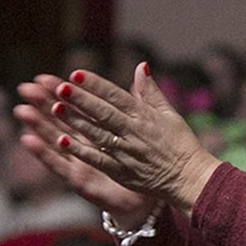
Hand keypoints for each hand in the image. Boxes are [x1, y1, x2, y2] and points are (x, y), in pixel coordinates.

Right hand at [15, 78, 156, 221]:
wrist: (147, 199)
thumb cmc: (142, 163)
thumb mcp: (139, 128)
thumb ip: (134, 102)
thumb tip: (140, 69)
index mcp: (95, 132)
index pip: (75, 107)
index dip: (59, 93)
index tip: (44, 77)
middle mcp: (83, 147)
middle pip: (59, 122)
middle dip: (42, 105)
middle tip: (25, 88)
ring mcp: (79, 164)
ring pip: (55, 142)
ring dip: (38, 127)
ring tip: (22, 111)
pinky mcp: (80, 182)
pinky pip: (61, 167)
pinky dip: (46, 155)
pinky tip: (29, 141)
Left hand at [21, 65, 219, 211]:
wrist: (190, 179)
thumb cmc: (181, 145)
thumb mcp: (169, 114)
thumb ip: (150, 92)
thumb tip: (141, 66)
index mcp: (144, 116)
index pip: (116, 96)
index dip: (95, 84)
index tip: (76, 74)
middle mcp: (134, 133)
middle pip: (103, 113)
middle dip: (81, 100)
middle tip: (60, 87)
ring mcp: (127, 153)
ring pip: (97, 134)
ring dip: (76, 122)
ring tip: (55, 109)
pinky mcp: (122, 172)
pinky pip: (99, 160)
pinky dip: (81, 150)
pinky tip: (63, 141)